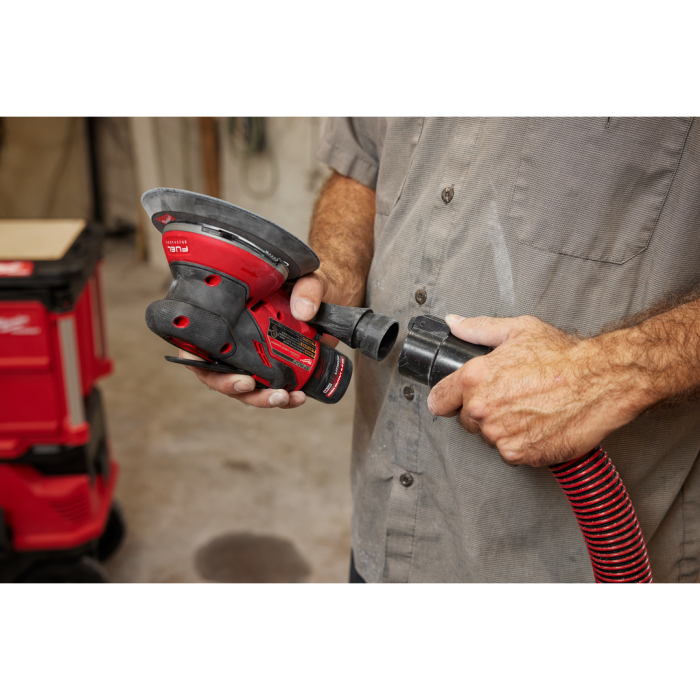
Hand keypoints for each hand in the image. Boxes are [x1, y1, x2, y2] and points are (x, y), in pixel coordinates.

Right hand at [182, 268, 341, 408]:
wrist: (329, 298)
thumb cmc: (306, 283)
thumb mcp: (308, 278)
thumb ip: (307, 287)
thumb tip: (303, 311)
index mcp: (229, 316)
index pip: (197, 339)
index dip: (195, 359)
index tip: (209, 366)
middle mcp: (236, 341)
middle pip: (219, 373)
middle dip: (233, 386)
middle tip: (249, 385)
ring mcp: (254, 359)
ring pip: (246, 388)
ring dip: (260, 398)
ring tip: (281, 397)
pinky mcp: (274, 370)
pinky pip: (271, 390)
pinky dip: (284, 398)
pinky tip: (298, 396)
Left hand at [426, 314, 645, 466]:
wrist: (601, 382)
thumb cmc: (563, 356)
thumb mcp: (518, 330)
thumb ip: (478, 329)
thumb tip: (455, 324)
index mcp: (474, 378)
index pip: (439, 399)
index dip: (447, 398)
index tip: (453, 400)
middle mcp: (482, 409)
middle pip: (466, 419)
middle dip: (482, 411)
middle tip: (511, 397)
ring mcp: (499, 434)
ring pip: (489, 437)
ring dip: (503, 428)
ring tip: (529, 409)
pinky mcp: (519, 454)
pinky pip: (510, 452)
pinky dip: (522, 443)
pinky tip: (538, 424)